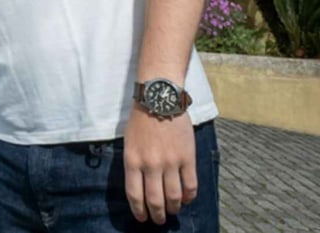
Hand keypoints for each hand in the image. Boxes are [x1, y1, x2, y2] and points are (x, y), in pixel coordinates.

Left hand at [123, 109, 195, 225]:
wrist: (159, 98)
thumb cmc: (141, 119)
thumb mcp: (129, 142)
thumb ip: (134, 164)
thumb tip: (140, 187)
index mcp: (132, 161)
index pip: (135, 195)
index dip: (139, 211)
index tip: (142, 218)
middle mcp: (151, 165)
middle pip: (155, 200)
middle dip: (157, 215)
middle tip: (159, 220)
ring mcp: (171, 162)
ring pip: (174, 196)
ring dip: (174, 208)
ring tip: (173, 211)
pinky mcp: (187, 157)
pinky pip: (190, 185)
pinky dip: (189, 196)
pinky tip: (187, 199)